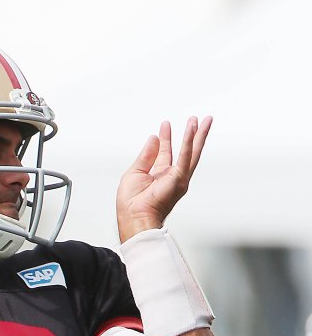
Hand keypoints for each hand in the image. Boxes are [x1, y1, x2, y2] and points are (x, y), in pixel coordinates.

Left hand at [116, 116, 211, 241]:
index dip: (165, 138)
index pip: (164, 152)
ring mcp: (177, 177)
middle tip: (196, 119)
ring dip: (197, 135)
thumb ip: (146, 155)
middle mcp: (170, 176)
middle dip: (190, 135)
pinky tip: (193, 129)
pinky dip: (190, 141)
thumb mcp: (134, 172)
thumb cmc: (131, 202)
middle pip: (183, 151)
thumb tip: (153, 138)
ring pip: (191, 152)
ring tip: (203, 120)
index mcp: (158, 175)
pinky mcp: (179, 178)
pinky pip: (186, 156)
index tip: (166, 125)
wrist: (134, 216)